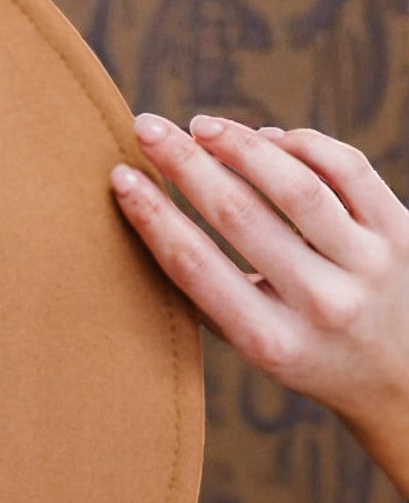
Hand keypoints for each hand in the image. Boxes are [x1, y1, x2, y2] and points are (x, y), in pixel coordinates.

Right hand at [110, 114, 408, 497]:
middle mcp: (323, 305)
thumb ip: (210, 294)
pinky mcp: (401, 231)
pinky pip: (348, 169)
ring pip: (297, 186)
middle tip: (149, 129)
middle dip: (186, 166)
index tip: (121, 178)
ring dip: (240, 146)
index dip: (153, 217)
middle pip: (241, 217)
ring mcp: (368, 265)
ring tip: (203, 127)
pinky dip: (302, 146)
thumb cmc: (306, 353)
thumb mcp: (254, 345)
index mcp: (271, 343)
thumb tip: (152, 212)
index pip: (198, 267)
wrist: (397, 375)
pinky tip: (266, 139)